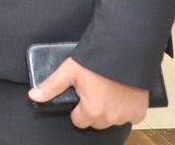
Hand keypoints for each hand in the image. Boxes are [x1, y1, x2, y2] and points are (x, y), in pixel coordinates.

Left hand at [29, 57, 148, 128]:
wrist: (124, 51)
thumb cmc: (96, 60)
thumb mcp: (69, 71)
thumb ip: (51, 86)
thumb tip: (34, 96)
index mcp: (92, 110)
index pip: (78, 121)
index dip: (76, 109)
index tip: (79, 97)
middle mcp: (110, 117)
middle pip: (95, 122)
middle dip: (92, 110)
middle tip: (92, 91)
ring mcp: (127, 115)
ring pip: (112, 120)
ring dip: (109, 111)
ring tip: (106, 91)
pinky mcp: (140, 111)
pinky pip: (131, 117)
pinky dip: (125, 109)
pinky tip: (120, 95)